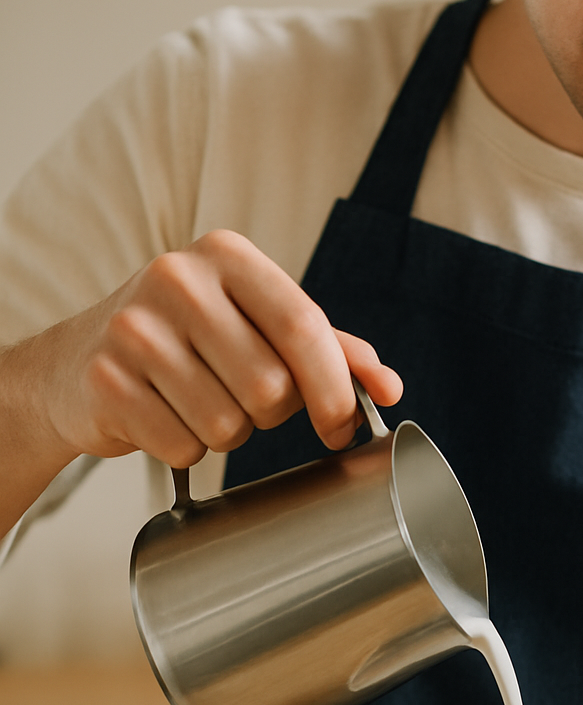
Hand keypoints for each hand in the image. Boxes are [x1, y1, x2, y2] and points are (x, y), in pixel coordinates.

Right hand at [22, 229, 402, 475]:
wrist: (73, 366)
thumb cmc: (185, 345)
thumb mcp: (254, 326)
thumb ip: (327, 350)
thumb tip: (387, 386)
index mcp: (226, 256)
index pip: (303, 326)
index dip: (334, 388)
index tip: (342, 427)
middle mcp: (177, 280)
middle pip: (271, 388)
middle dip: (269, 413)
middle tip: (238, 396)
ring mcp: (135, 329)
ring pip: (229, 425)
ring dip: (225, 433)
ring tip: (195, 403)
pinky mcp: (107, 381)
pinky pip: (184, 446)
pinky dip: (184, 448)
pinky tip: (162, 417)